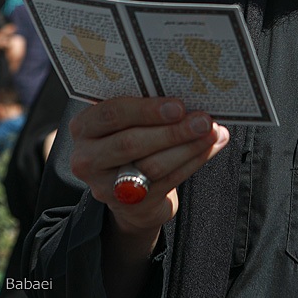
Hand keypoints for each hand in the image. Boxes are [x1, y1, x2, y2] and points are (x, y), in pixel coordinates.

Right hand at [68, 97, 229, 236]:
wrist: (129, 191)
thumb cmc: (132, 141)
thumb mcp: (125, 123)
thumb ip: (145, 109)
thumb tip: (190, 94)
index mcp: (84, 127)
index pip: (112, 114)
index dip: (147, 110)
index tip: (178, 106)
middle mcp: (87, 157)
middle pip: (131, 143)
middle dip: (172, 131)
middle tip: (203, 121)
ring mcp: (105, 185)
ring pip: (152, 164)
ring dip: (188, 147)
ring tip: (213, 133)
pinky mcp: (129, 204)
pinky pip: (167, 181)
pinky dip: (193, 162)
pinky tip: (210, 148)